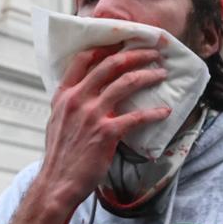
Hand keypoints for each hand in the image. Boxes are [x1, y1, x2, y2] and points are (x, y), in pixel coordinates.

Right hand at [35, 44, 171, 211]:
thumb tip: (86, 91)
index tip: (124, 41)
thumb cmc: (60, 154)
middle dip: (135, 54)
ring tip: (161, 74)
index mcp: (64, 94)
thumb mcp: (57, 121)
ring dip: (148, 75)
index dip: (107, 46)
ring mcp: (92, 114)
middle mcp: (77, 99)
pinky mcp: (107, 132)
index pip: (84, 59)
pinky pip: (137, 116)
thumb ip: (71, 103)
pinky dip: (154, 112)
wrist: (58, 182)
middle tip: (153, 53)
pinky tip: (165, 111)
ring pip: (126, 83)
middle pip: (110, 64)